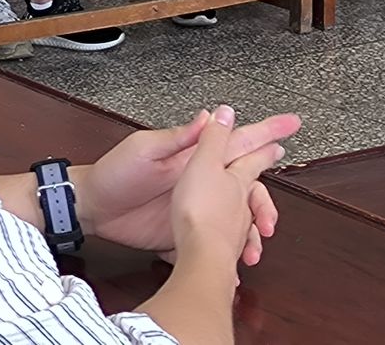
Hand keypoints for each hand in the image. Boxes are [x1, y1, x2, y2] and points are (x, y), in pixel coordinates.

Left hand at [81, 106, 296, 258]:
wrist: (93, 208)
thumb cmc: (114, 173)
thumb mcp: (145, 150)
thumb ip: (179, 138)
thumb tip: (211, 116)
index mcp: (192, 157)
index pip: (235, 141)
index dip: (265, 132)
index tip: (291, 124)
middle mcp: (198, 182)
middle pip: (245, 186)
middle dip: (264, 202)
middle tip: (270, 220)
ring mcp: (193, 208)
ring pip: (234, 218)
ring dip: (248, 232)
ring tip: (253, 249)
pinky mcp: (183, 232)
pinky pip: (212, 242)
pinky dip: (225, 253)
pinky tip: (232, 267)